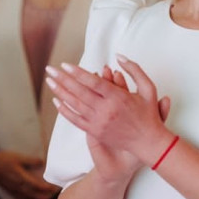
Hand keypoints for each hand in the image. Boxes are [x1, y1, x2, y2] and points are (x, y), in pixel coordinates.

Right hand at [0, 149, 58, 198]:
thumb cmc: (4, 159)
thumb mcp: (17, 157)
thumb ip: (30, 160)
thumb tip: (42, 162)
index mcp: (19, 176)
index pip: (34, 184)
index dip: (44, 187)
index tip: (53, 188)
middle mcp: (17, 185)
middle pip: (33, 193)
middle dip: (44, 197)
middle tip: (55, 198)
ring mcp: (13, 189)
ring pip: (28, 197)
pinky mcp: (11, 191)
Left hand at [45, 55, 171, 168]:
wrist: (147, 142)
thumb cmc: (148, 113)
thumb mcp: (148, 88)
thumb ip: (134, 70)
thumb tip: (118, 56)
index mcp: (118, 98)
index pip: (93, 82)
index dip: (77, 73)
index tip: (65, 65)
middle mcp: (106, 110)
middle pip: (79, 92)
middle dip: (62, 79)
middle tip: (50, 69)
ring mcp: (99, 122)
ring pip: (75, 105)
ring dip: (60, 92)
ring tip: (49, 81)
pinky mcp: (95, 132)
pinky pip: (75, 120)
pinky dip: (64, 110)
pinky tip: (56, 101)